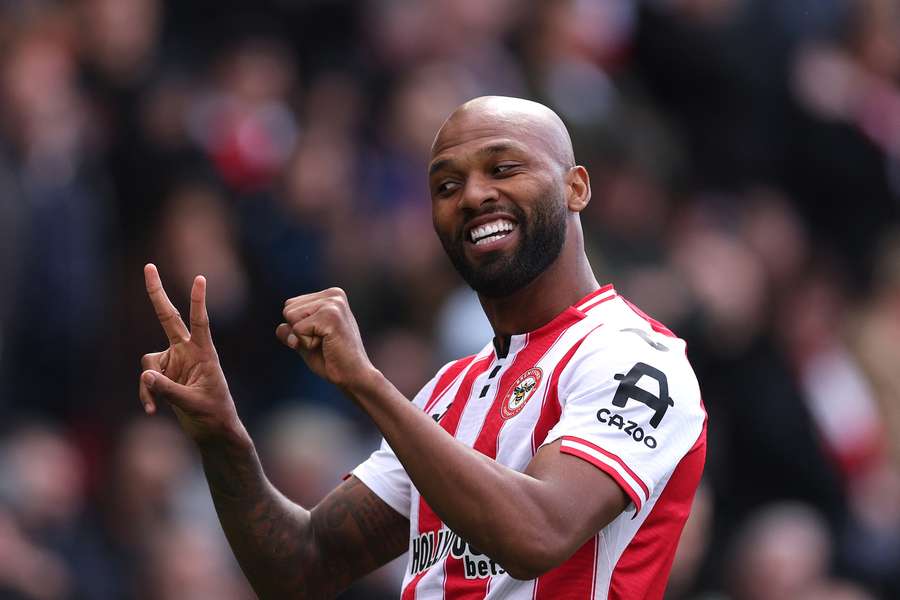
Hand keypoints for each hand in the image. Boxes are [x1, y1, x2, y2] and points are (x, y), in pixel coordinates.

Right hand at [139, 264, 242, 443]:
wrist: (214, 432)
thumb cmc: (213, 415)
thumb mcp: (192, 404)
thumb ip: (168, 389)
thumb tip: (145, 375)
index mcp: (204, 353)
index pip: (200, 322)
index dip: (198, 301)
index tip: (200, 278)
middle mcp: (187, 352)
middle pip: (168, 317)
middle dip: (156, 293)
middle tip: (148, 267)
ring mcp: (174, 362)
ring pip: (149, 362)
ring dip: (149, 384)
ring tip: (156, 405)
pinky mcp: (164, 375)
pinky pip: (147, 379)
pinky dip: (146, 394)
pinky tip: (152, 410)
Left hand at [276, 287, 376, 390]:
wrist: (353, 377)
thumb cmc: (331, 360)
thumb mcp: (305, 341)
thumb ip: (290, 331)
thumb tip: (281, 328)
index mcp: (330, 295)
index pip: (290, 305)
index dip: (297, 328)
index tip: (320, 337)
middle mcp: (333, 294)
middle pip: (288, 309)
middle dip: (298, 331)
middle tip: (323, 342)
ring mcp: (334, 303)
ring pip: (291, 317)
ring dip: (303, 338)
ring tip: (326, 343)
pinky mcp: (331, 315)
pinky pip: (298, 329)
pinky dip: (307, 343)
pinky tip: (327, 345)